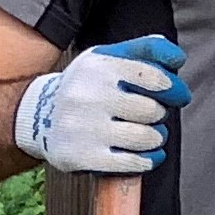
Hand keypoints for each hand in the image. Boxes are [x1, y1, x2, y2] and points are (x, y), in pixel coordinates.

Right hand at [13, 34, 188, 172]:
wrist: (38, 117)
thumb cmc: (88, 87)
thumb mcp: (107, 59)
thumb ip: (144, 51)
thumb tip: (176, 57)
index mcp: (98, 67)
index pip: (154, 77)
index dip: (173, 87)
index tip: (175, 94)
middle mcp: (87, 95)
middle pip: (153, 110)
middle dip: (160, 114)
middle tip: (152, 115)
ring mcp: (83, 128)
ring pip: (147, 138)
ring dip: (155, 138)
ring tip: (147, 134)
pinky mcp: (81, 156)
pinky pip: (133, 163)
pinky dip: (148, 160)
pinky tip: (146, 155)